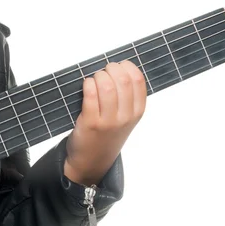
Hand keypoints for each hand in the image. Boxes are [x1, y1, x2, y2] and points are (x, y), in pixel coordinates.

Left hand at [64, 61, 146, 185]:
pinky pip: (90, 96)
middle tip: (103, 70)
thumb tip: (119, 69)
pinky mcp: (90, 123)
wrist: (92, 160)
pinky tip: (86, 85)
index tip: (119, 65)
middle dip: (111, 69)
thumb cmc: (107, 135)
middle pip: (123, 81)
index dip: (127, 67)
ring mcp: (108, 121)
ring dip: (98, 76)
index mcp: (137, 112)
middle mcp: (125, 117)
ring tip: (94, 79)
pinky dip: (87, 85)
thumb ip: (127, 98)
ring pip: (106, 87)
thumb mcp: (126, 119)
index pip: (138, 81)